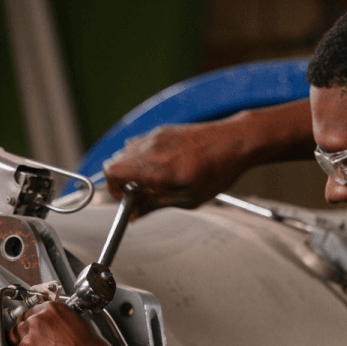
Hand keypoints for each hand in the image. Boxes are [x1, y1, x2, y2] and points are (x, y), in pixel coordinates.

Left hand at [8, 301, 120, 345]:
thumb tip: (51, 326)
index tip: (35, 329)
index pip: (29, 313)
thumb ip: (58, 322)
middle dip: (26, 336)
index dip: (32, 323)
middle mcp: (36, 324)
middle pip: (19, 327)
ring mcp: (28, 345)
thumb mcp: (78, 326)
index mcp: (50, 311)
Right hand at [102, 121, 247, 215]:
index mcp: (153, 167)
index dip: (114, 190)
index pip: (112, 173)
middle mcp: (149, 148)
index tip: (127, 199)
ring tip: (154, 180)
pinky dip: (143, 157)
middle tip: (140, 193)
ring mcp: (155, 136)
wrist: (234, 141)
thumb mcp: (186, 199)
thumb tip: (135, 214)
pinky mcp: (163, 131)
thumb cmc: (216, 170)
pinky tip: (164, 167)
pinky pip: (141, 144)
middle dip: (122, 180)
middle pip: (115, 162)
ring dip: (132, 168)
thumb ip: (155, 205)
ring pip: (127, 152)